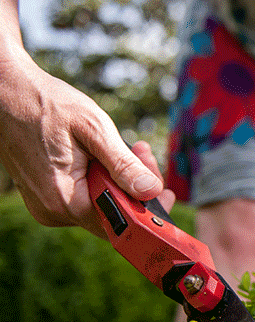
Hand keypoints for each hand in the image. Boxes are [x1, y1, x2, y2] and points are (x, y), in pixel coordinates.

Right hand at [0, 57, 167, 237]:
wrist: (8, 92)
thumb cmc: (47, 104)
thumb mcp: (93, 129)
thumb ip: (123, 164)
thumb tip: (150, 191)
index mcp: (64, 200)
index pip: (120, 223)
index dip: (146, 210)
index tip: (165, 191)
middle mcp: (54, 211)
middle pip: (113, 214)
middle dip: (136, 188)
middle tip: (144, 154)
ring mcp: (49, 206)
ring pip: (102, 205)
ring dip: (122, 179)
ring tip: (129, 147)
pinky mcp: (49, 197)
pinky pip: (87, 197)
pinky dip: (104, 178)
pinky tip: (106, 155)